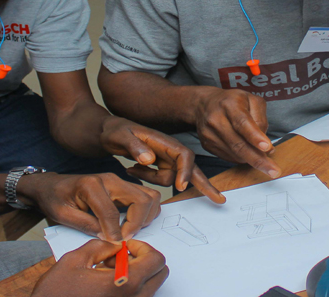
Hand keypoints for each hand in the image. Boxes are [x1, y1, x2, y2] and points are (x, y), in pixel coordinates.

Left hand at [17, 173, 161, 241]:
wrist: (51, 186)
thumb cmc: (54, 198)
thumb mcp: (63, 215)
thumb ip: (86, 226)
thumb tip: (109, 238)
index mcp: (91, 185)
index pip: (112, 212)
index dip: (116, 232)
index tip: (115, 245)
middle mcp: (110, 179)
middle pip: (142, 199)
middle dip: (138, 223)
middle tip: (125, 238)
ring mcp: (119, 181)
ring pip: (150, 196)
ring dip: (146, 216)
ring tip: (129, 231)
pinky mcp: (123, 186)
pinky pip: (146, 196)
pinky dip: (146, 211)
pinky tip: (131, 223)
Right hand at [32, 240, 167, 296]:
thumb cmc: (56, 294)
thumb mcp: (74, 260)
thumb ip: (100, 246)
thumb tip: (115, 245)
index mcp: (125, 283)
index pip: (156, 259)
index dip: (142, 247)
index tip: (125, 247)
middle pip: (159, 273)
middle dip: (145, 260)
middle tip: (121, 257)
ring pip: (150, 287)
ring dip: (137, 274)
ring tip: (109, 272)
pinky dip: (130, 287)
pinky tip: (106, 285)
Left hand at [100, 118, 224, 203]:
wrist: (108, 132)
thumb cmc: (115, 131)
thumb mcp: (120, 136)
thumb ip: (134, 146)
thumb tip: (150, 159)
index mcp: (164, 141)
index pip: (184, 155)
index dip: (186, 171)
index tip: (181, 186)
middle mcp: (169, 150)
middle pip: (191, 168)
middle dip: (204, 183)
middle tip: (219, 198)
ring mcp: (166, 159)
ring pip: (170, 178)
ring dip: (152, 179)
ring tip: (131, 168)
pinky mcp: (161, 165)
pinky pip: (161, 179)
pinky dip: (149, 178)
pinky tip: (133, 170)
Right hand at [191, 87, 280, 178]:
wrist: (204, 104)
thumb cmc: (233, 102)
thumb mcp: (252, 100)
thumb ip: (261, 119)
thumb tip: (266, 145)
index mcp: (230, 104)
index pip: (243, 122)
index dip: (255, 136)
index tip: (267, 148)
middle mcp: (216, 119)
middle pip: (238, 144)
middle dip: (258, 159)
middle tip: (273, 171)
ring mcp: (209, 133)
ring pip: (234, 154)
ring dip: (252, 160)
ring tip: (265, 163)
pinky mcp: (207, 145)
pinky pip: (228, 157)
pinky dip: (241, 159)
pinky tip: (248, 154)